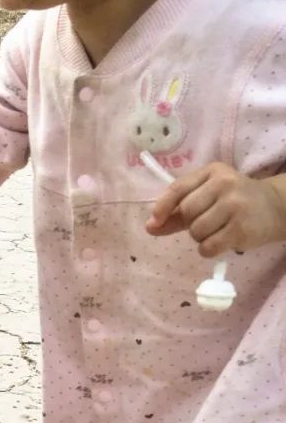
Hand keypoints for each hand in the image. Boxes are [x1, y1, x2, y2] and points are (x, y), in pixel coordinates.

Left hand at [146, 163, 285, 257]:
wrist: (277, 207)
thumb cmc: (235, 202)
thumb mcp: (208, 197)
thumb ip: (177, 212)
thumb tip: (150, 227)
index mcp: (212, 172)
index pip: (178, 188)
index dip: (162, 206)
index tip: (154, 222)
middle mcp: (224, 184)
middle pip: (187, 212)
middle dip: (190, 223)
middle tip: (207, 223)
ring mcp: (235, 205)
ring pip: (196, 231)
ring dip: (201, 238)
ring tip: (218, 231)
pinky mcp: (242, 228)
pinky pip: (208, 247)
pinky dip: (209, 250)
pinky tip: (222, 242)